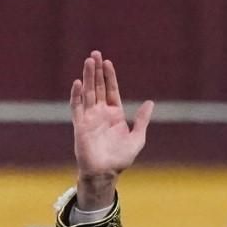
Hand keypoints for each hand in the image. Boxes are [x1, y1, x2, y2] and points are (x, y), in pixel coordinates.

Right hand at [72, 51, 154, 207]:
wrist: (106, 173)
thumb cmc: (121, 158)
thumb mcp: (137, 138)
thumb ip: (142, 120)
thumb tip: (150, 103)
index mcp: (114, 114)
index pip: (111, 90)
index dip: (109, 76)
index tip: (108, 62)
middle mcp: (100, 113)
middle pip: (97, 87)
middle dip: (96, 71)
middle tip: (95, 54)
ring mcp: (89, 117)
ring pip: (87, 93)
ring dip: (87, 77)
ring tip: (88, 61)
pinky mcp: (80, 125)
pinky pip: (77, 107)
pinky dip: (77, 95)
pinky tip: (78, 83)